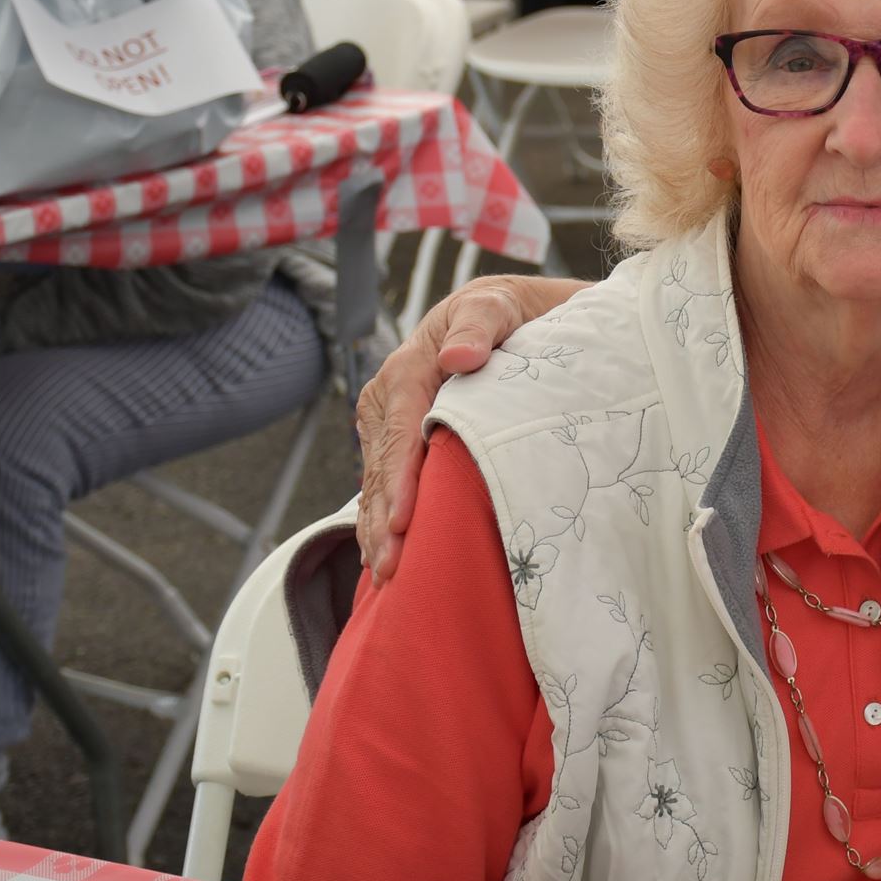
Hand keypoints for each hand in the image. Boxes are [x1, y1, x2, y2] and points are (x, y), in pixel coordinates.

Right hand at [356, 273, 581, 578]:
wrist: (504, 312)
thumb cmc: (504, 312)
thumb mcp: (494, 306)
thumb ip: (478, 327)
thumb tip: (456, 357)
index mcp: (407, 368)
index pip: (400, 430)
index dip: (400, 477)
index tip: (405, 519)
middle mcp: (389, 398)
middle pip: (382, 466)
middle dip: (384, 518)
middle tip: (394, 566)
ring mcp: (388, 423)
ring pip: (376, 482)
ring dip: (377, 529)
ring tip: (387, 574)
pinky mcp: (396, 441)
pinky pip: (382, 485)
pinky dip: (381, 520)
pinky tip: (383, 557)